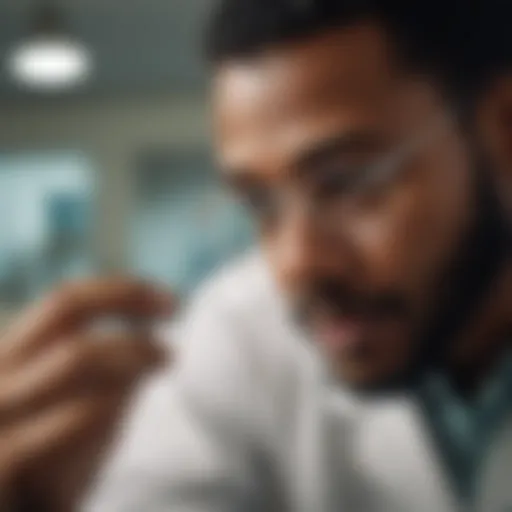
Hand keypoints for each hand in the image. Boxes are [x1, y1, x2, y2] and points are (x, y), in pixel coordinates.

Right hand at [0, 278, 173, 510]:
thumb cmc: (52, 459)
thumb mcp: (82, 404)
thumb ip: (107, 368)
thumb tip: (151, 332)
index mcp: (14, 356)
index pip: (66, 299)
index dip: (122, 290)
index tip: (171, 301)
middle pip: (65, 305)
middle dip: (127, 298)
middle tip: (175, 307)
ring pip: (75, 354)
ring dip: (134, 351)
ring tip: (169, 358)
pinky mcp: (0, 461)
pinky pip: (74, 414)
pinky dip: (111, 403)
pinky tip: (125, 408)